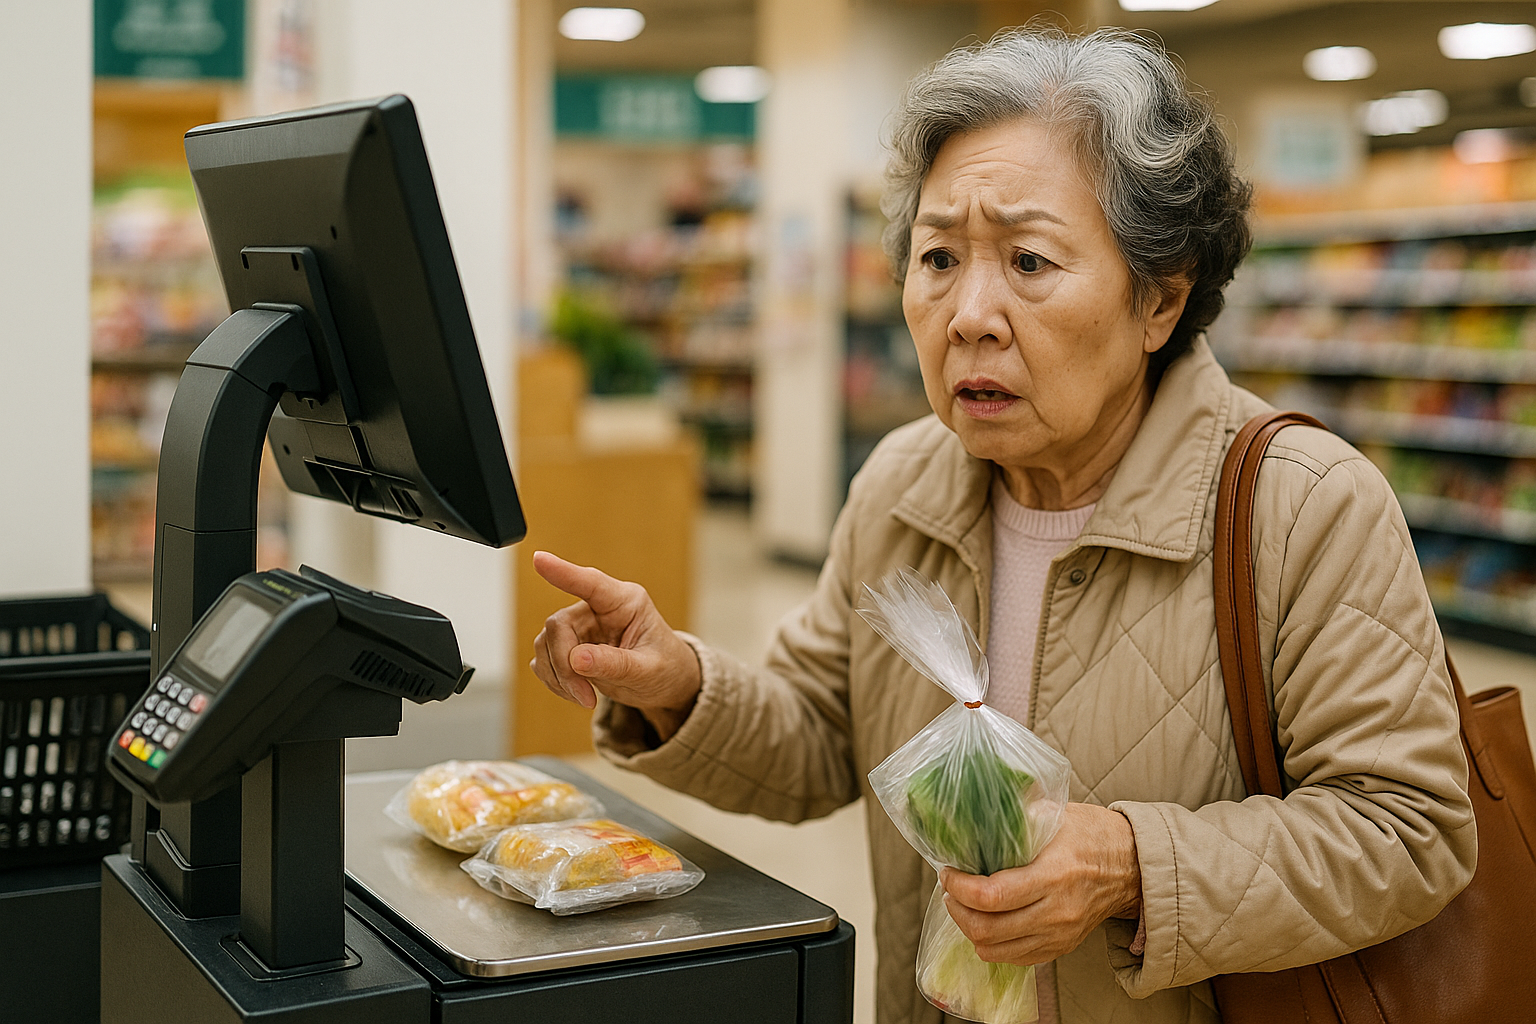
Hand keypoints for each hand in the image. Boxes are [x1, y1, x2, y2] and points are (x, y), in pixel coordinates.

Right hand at [530, 551, 701, 739]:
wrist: (666, 684)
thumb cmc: (665, 668)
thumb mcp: (648, 669)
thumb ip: (615, 664)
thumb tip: (576, 659)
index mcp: (626, 602)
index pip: (591, 583)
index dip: (563, 571)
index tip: (539, 559)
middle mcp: (599, 609)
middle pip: (559, 625)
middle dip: (564, 664)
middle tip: (584, 695)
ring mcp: (582, 626)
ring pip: (546, 643)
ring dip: (558, 676)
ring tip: (585, 697)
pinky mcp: (570, 646)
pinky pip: (545, 659)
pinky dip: (555, 681)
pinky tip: (577, 692)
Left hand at [940, 803, 1140, 965]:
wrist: (1132, 867)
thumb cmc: (1093, 835)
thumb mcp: (1057, 814)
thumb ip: (1019, 813)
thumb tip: (980, 802)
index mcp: (1053, 874)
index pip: (992, 895)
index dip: (960, 887)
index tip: (949, 872)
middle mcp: (1055, 910)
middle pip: (988, 929)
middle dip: (958, 910)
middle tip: (951, 890)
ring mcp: (1059, 933)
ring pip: (997, 950)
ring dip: (970, 929)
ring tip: (963, 906)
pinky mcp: (1062, 946)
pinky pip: (1016, 958)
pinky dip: (992, 944)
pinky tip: (986, 921)